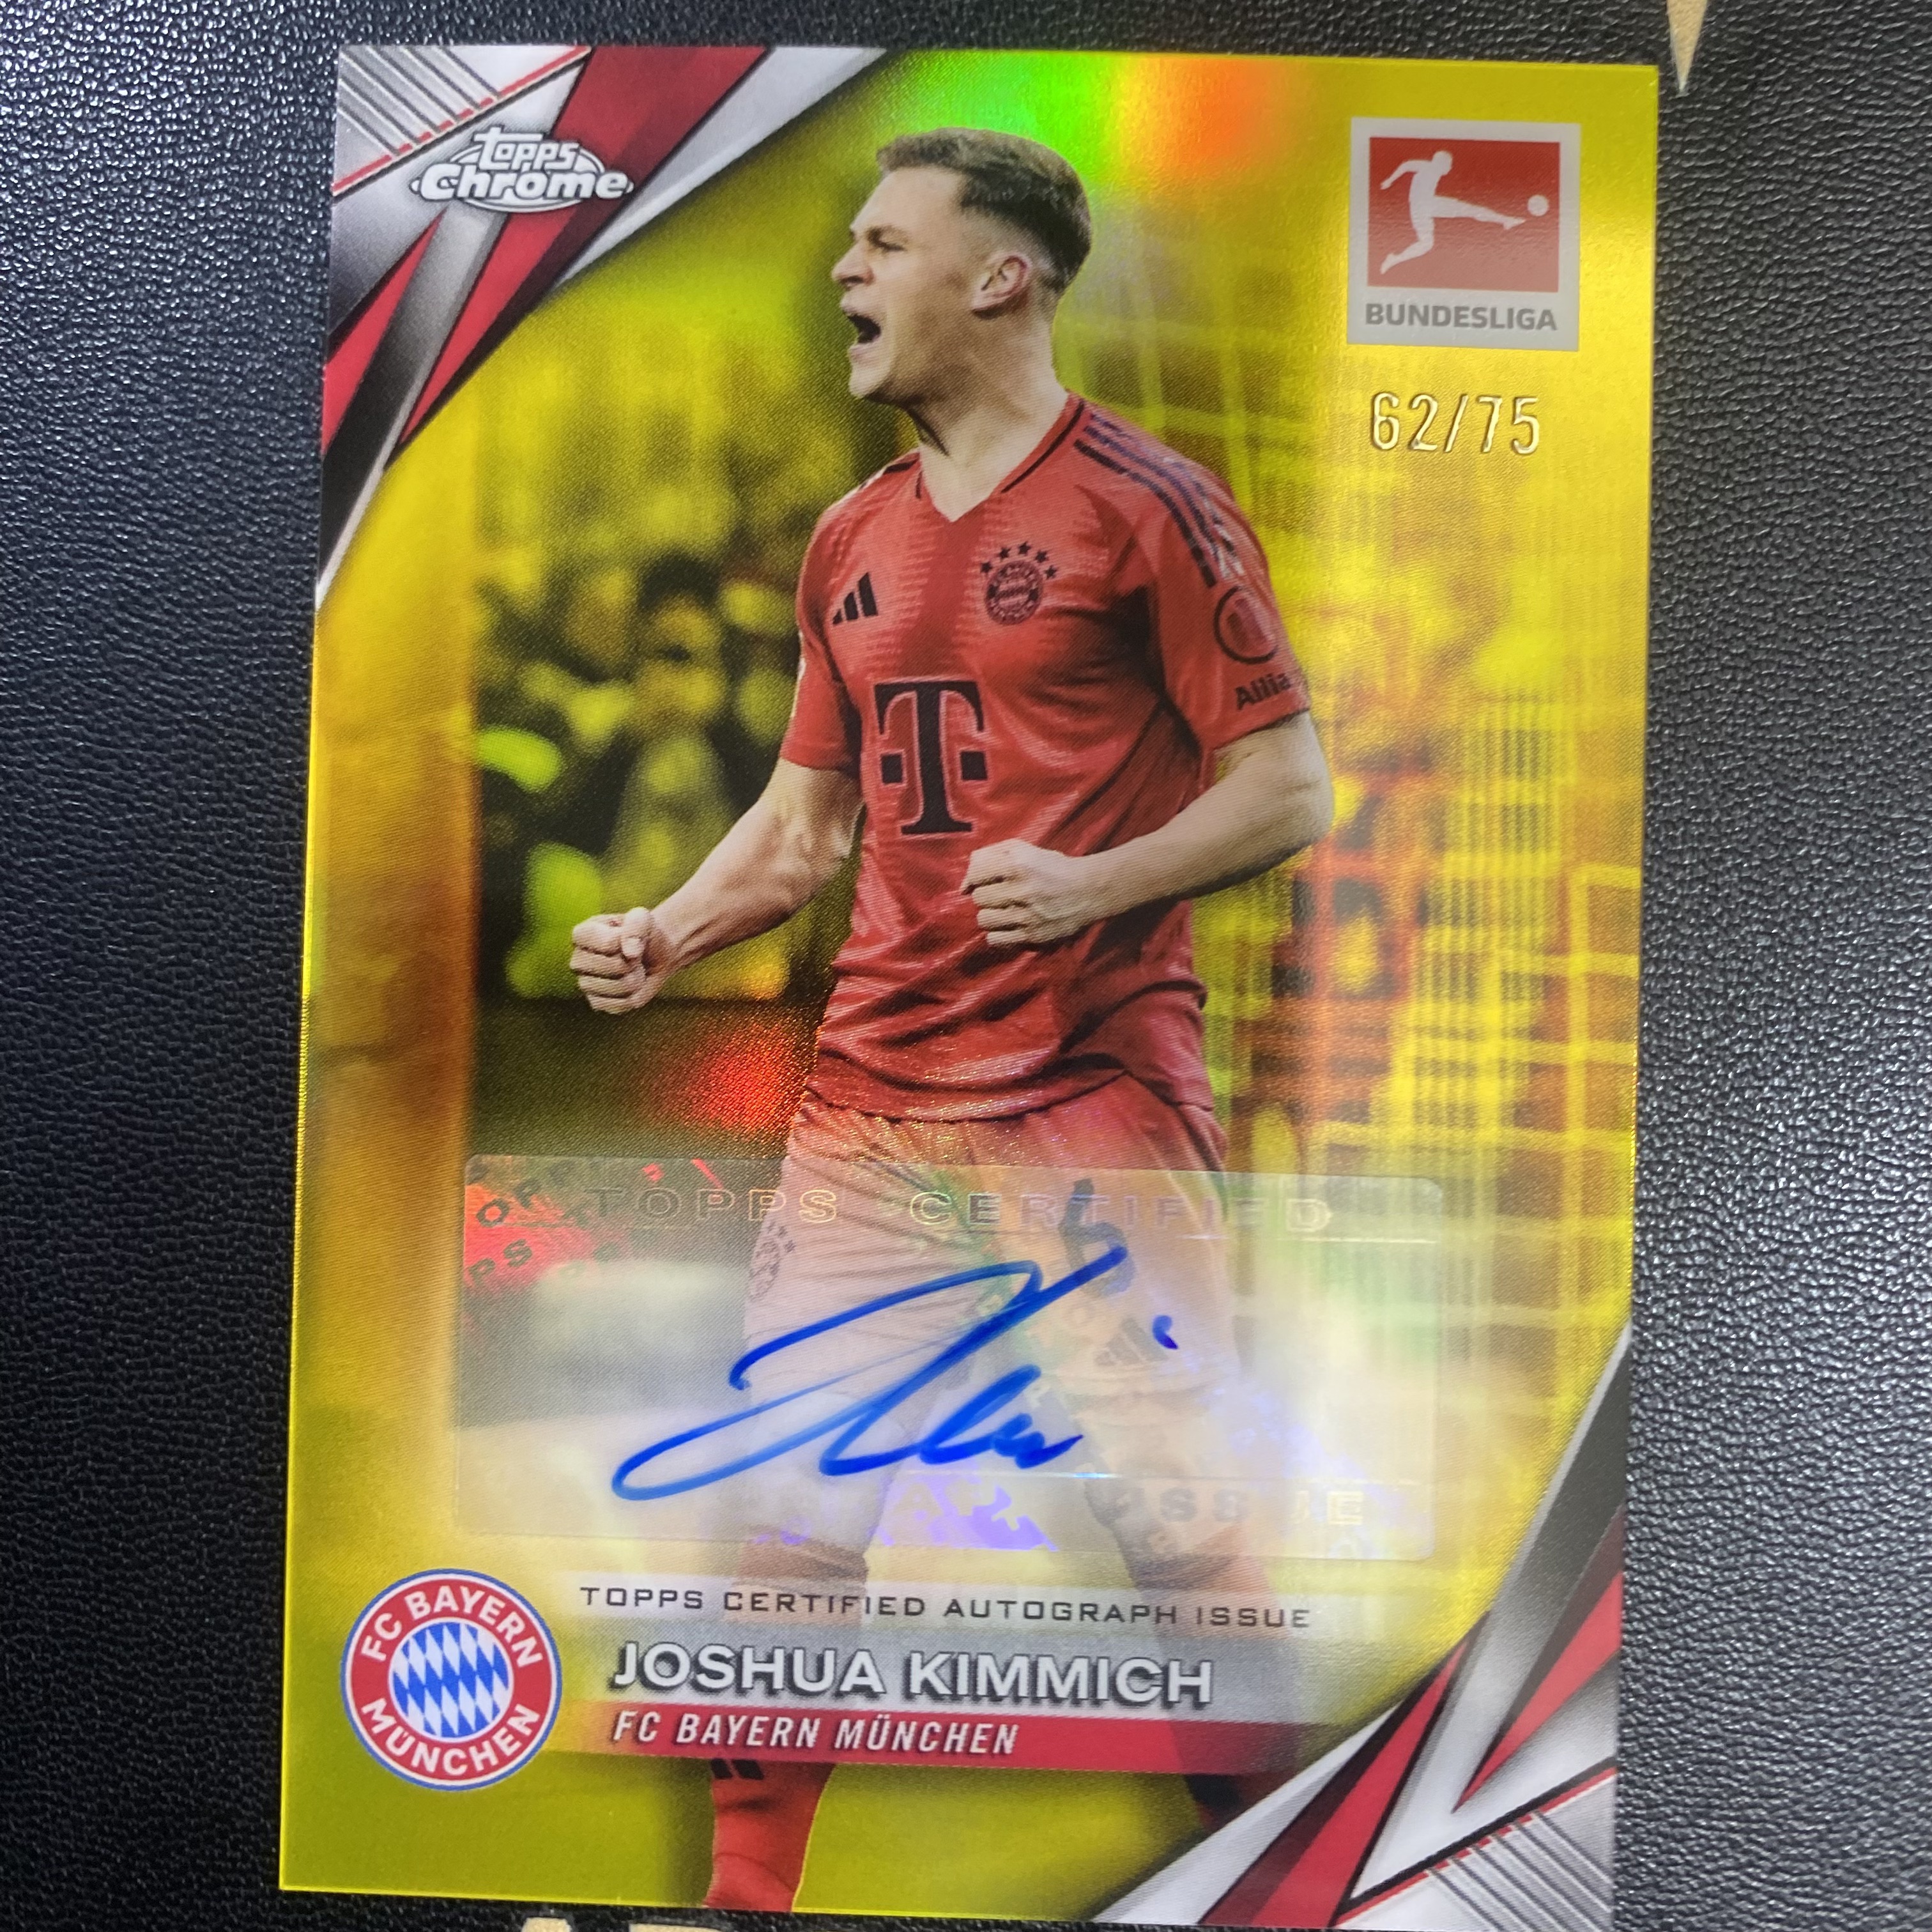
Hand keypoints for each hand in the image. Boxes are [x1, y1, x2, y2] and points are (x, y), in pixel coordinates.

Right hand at [570, 908, 677, 1012]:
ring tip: (634, 969)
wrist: (653, 954)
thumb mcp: (642, 919)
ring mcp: (584, 983)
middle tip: (634, 956)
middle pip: (612, 966)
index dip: (627, 942)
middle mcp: (577, 960)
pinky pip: (620, 1005)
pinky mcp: (596, 1002)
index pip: (608, 944)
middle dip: (633, 962)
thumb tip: (629, 954)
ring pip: (618, 987)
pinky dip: (634, 996)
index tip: (627, 937)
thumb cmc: (643, 933)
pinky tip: (632, 985)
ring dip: (636, 979)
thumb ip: (636, 927)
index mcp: (582, 934)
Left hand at [962, 840, 1113, 947]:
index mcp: (1018, 864)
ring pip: (984, 919)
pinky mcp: (1032, 934)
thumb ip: (990, 855)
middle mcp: (1021, 890)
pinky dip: (997, 933)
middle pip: (979, 898)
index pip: (975, 875)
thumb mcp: (1024, 849)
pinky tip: (1007, 925)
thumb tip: (964, 883)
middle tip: (1000, 894)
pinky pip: (995, 939)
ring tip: (1003, 909)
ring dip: (990, 914)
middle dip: (986, 896)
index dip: (976, 878)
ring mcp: (1027, 914)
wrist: (1089, 889)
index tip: (986, 880)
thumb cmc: (1052, 867)